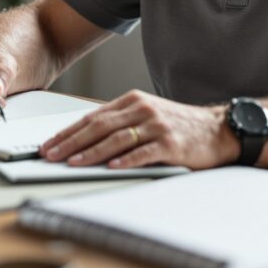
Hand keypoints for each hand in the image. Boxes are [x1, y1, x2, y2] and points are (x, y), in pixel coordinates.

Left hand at [39, 90, 234, 169]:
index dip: (68, 132)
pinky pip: (144, 152)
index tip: (49, 144)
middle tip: (51, 154)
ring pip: (117, 139)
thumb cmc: (178, 125)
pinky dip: (126, 160)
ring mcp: (157, 125)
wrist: (218, 129)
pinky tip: (112, 166)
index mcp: (132, 101)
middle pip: (99, 126)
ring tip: (73, 162)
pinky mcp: (171, 143)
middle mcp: (142, 109)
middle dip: (71, 142)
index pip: (92, 117)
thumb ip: (119, 123)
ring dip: (91, 152)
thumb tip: (83, 138)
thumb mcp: (146, 115)